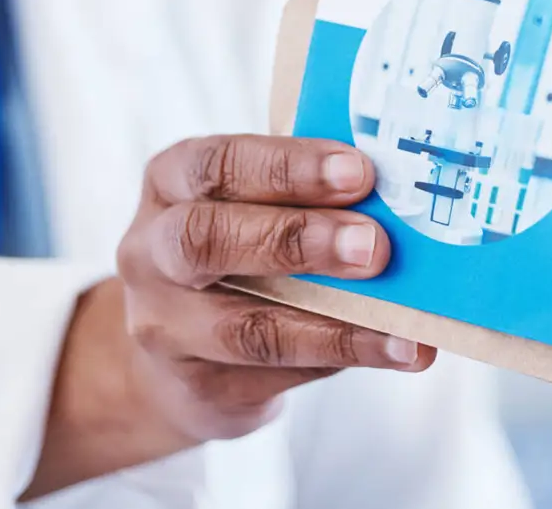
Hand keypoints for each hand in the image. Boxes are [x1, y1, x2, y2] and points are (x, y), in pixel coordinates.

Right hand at [26, 136, 430, 496]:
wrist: (176, 353)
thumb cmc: (237, 250)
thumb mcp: (250, 205)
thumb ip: (307, 196)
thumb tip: (399, 199)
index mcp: (170, 184)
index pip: (217, 164)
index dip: (287, 167)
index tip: (359, 172)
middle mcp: (150, 253)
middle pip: (206, 240)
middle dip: (296, 239)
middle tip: (374, 246)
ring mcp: (164, 327)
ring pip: (245, 328)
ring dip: (333, 326)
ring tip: (401, 327)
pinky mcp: (196, 388)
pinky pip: (273, 375)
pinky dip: (340, 361)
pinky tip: (393, 351)